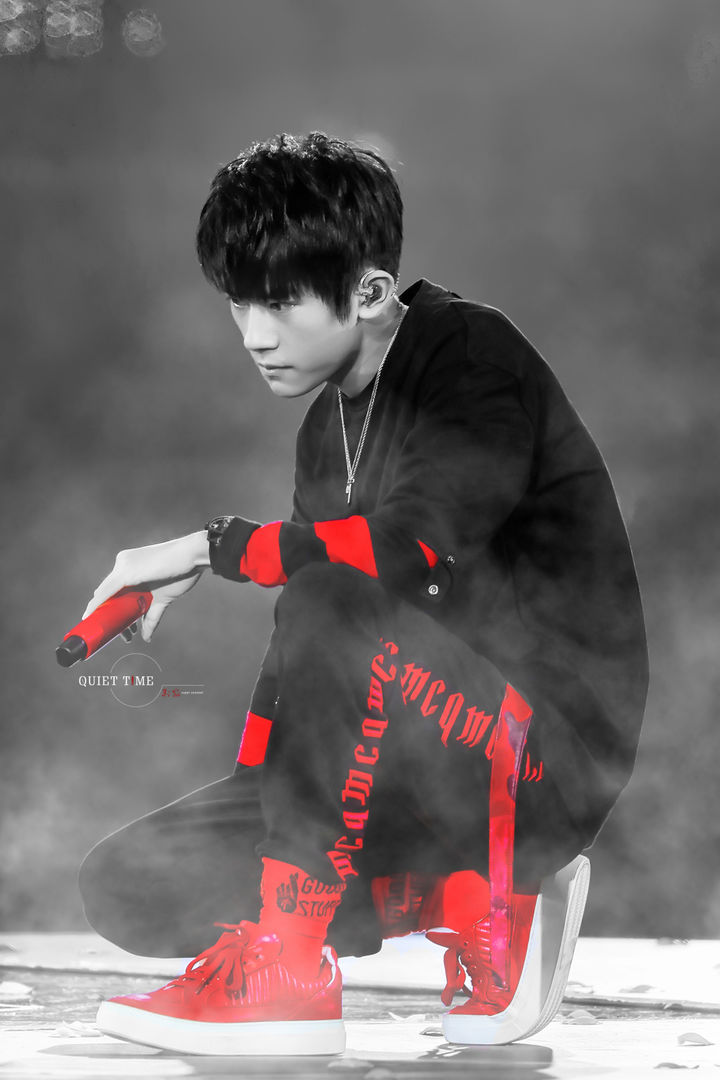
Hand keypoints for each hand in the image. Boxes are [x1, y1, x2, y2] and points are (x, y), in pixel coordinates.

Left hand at [81, 531, 209, 642]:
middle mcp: (123, 564)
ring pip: (105, 595)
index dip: (112, 607)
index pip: (114, 589)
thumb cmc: (183, 571)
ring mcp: (123, 566)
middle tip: (126, 635)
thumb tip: (146, 637)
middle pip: (108, 594)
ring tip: (123, 635)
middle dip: (111, 616)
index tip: (118, 624)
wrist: (193, 555)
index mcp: (130, 566)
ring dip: (107, 616)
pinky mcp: (126, 572)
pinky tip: (91, 616)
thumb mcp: (163, 598)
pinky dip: (97, 605)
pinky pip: (105, 592)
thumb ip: (152, 616)